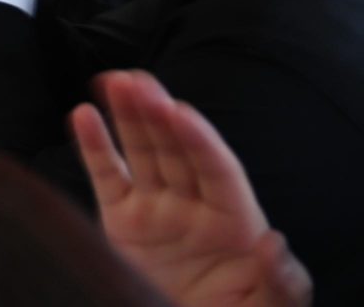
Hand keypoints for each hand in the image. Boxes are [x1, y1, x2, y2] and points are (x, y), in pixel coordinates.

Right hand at [75, 71, 312, 306]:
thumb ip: (279, 282)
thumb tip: (272, 243)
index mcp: (236, 224)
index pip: (217, 169)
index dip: (199, 139)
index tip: (178, 111)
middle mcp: (194, 208)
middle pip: (176, 150)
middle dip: (157, 113)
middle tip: (139, 83)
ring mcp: (156, 211)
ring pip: (142, 152)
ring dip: (128, 115)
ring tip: (115, 81)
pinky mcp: (121, 222)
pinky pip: (106, 176)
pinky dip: (93, 145)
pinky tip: (83, 114)